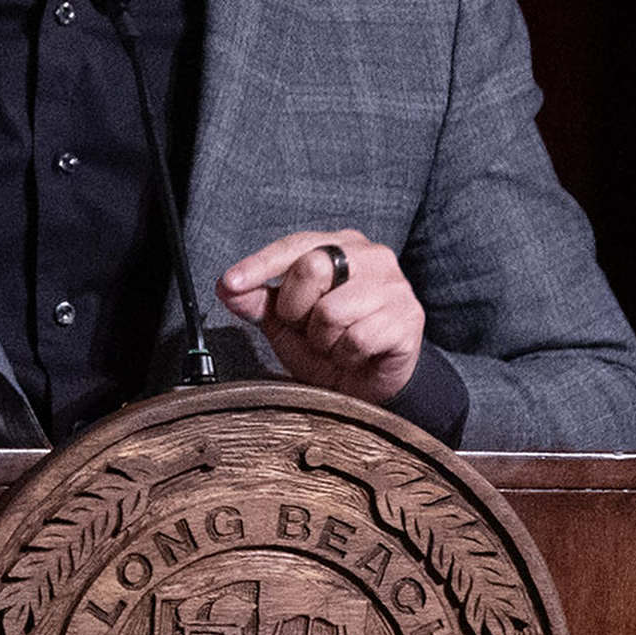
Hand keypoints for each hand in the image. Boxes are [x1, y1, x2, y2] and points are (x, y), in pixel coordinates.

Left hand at [217, 231, 428, 401]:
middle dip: (295, 309)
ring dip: (321, 340)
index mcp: (340, 246)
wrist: (369, 388)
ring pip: (331, 310)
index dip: (259, 265)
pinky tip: (354, 356)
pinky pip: (357, 339)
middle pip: (312, 269)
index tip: (230, 283)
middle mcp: (371, 257)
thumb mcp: (285, 324)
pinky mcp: (408, 319)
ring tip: (333, 344)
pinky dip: (345, 356)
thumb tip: (228, 288)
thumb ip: (258, 303)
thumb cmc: (329, 346)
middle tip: (305, 328)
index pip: (294, 246)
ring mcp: (394, 286)